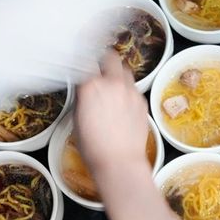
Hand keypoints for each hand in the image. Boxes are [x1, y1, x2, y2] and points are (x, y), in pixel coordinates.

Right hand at [75, 53, 148, 172]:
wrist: (120, 162)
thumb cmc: (93, 146)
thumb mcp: (77, 119)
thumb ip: (82, 98)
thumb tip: (85, 90)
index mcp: (91, 86)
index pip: (85, 62)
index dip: (83, 63)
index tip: (81, 67)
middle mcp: (113, 83)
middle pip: (110, 57)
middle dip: (104, 60)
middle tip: (99, 68)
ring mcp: (130, 91)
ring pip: (125, 70)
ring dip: (118, 73)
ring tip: (112, 85)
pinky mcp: (142, 101)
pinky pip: (134, 88)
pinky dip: (127, 90)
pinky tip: (122, 103)